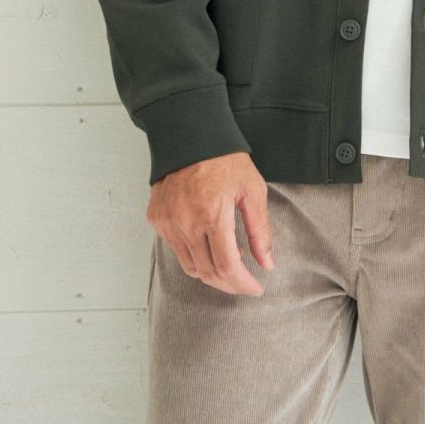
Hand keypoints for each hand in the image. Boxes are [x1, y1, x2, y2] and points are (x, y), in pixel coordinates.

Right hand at [146, 151, 275, 294]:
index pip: (227, 266)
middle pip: (207, 273)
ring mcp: (168, 222)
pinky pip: (177, 250)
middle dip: (229, 284)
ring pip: (190, 266)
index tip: (256, 288)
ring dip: (211, 272)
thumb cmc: (226, 160)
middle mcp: (186, 222)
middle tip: (245, 282)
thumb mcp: (252, 190)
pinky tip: (210, 243)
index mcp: (212, 213)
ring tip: (230, 259)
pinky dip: (195, 255)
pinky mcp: (157, 219)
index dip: (243, 284)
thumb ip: (260, 230)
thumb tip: (267, 264)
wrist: (191, 135)